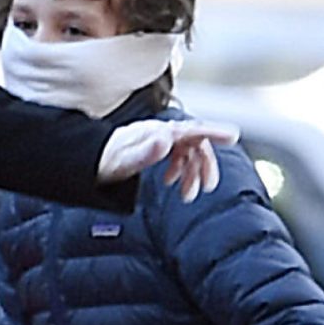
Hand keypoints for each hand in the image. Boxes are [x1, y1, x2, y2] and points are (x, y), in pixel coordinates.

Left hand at [98, 119, 237, 200]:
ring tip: (186, 195)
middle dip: (203, 165)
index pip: (191, 128)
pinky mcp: (157, 146)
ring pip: (189, 151)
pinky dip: (181, 170)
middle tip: (204, 189)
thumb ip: (145, 152)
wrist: (89, 162)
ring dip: (192, 173)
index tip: (233, 136)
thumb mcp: (123, 161)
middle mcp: (160, 131)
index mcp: (157, 132)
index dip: (214, 132)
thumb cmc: (104, 162)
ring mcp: (159, 138)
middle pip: (195, 142)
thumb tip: (166, 139)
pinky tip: (172, 183)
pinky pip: (179, 154)